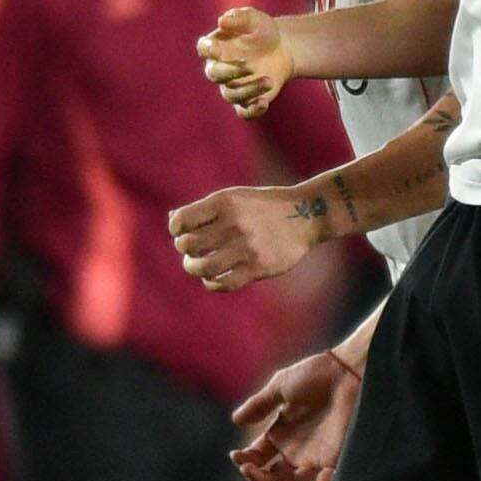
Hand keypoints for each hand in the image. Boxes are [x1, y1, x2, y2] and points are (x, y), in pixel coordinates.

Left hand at [171, 184, 318, 292]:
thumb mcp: (235, 197)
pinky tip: (214, 277)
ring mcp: (247, 246)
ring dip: (194, 268)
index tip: (184, 232)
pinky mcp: (259, 267)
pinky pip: (223, 283)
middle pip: (187, 245)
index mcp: (225, 203)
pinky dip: (212, 282)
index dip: (176, 230)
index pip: (180, 222)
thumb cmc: (264, 206)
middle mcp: (234, 223)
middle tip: (194, 250)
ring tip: (198, 266)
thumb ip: (204, 209)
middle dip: (185, 250)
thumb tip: (173, 222)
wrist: (308, 213)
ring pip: (202, 267)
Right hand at [200, 6, 293, 118]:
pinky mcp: (248, 99)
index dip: (208, 50)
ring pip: (231, 95)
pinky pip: (244, 112)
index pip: (203, 49)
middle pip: (214, 74)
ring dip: (249, 90)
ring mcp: (233, 86)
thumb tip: (223, 21)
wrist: (282, 50)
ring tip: (269, 80)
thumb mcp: (255, 20)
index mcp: (215, 46)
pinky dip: (252, 111)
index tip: (217, 48)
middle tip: (249, 65)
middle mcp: (219, 68)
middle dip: (229, 71)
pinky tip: (264, 103)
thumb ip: (240, 18)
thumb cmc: (261, 31)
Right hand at [228, 350, 360, 480]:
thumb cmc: (317, 374)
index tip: (236, 456)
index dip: (245, 461)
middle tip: (248, 471)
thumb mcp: (280, 387)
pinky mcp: (336, 460)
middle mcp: (297, 450)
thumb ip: (259, 405)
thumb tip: (235, 420)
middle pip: (273, 477)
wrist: (349, 370)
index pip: (258, 458)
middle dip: (257, 479)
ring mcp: (316, 457)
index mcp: (282, 435)